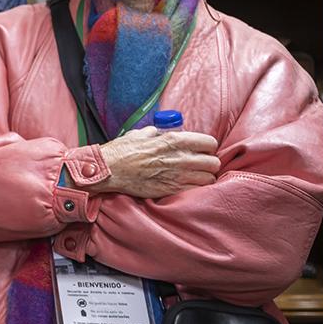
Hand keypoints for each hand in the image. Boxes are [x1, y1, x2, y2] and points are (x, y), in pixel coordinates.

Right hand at [88, 126, 219, 199]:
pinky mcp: (171, 190)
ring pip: (208, 178)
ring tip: (195, 177)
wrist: (109, 170)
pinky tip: (186, 186)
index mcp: (174, 140)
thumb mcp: (139, 134)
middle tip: (200, 165)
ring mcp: (177, 176)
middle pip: (213, 162)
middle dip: (208, 163)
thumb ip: (155, 133)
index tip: (201, 150)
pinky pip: (196, 190)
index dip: (207, 147)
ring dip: (204, 178)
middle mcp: (180, 158)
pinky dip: (195, 189)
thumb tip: (159, 132)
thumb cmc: (121, 151)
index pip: (209, 143)